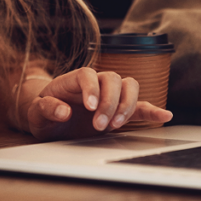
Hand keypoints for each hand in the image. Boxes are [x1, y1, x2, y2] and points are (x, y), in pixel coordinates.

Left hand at [25, 67, 172, 140]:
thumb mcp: (36, 114)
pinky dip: (152, 110)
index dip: (91, 88)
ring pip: (128, 86)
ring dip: (127, 105)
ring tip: (116, 126)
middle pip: (112, 78)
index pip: (87, 74)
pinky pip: (139, 106)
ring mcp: (109, 95)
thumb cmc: (42, 114)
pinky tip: (164, 115)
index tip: (90, 107)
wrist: (49, 121)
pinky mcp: (118, 110)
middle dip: (110, 102)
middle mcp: (94, 83)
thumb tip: (64, 112)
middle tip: (100, 125)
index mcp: (71, 80)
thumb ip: (46, 109)